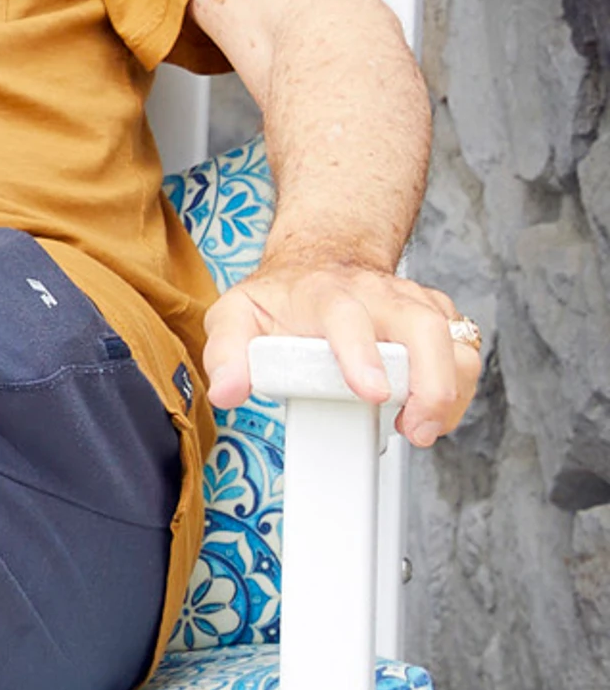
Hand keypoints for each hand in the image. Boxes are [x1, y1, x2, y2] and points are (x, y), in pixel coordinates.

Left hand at [201, 256, 480, 451]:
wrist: (321, 261)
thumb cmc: (280, 297)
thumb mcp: (234, 316)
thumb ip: (225, 352)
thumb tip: (227, 392)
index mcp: (324, 293)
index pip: (348, 316)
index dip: (364, 354)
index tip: (374, 393)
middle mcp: (376, 294)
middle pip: (421, 326)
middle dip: (430, 381)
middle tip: (417, 427)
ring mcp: (411, 303)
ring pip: (454, 338)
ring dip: (452, 389)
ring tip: (425, 429)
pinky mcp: (435, 317)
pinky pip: (464, 348)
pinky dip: (460, 385)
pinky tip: (434, 414)